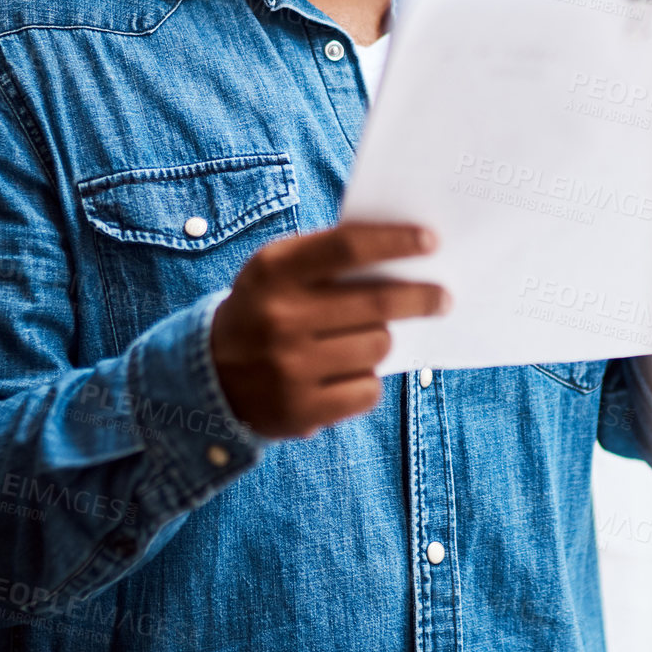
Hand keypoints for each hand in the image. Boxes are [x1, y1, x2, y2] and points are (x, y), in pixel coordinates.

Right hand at [211, 222, 447, 438]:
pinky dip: (365, 382)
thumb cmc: (265, 309)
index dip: (395, 242)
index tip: (431, 241)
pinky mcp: (300, 410)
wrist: (209, 375)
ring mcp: (289, 368)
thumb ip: (329, 257)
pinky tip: (344, 375)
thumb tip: (405, 256)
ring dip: (381, 342)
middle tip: (443, 297)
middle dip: (420, 298)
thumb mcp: (278, 271)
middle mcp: (280, 318)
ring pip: (377, 347)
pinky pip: (367, 391)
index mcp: (274, 271)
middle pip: (377, 303)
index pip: (348, 247)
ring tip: (364, 340)